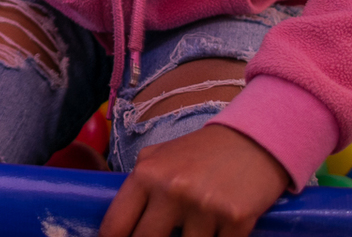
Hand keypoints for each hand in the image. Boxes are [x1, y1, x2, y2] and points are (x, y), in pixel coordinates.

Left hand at [100, 124, 289, 236]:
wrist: (252, 141)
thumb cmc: (199, 153)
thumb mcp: (158, 158)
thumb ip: (137, 187)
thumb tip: (116, 226)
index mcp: (146, 174)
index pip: (116, 224)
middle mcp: (172, 190)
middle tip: (162, 232)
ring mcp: (204, 206)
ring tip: (194, 225)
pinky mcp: (237, 220)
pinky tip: (216, 229)